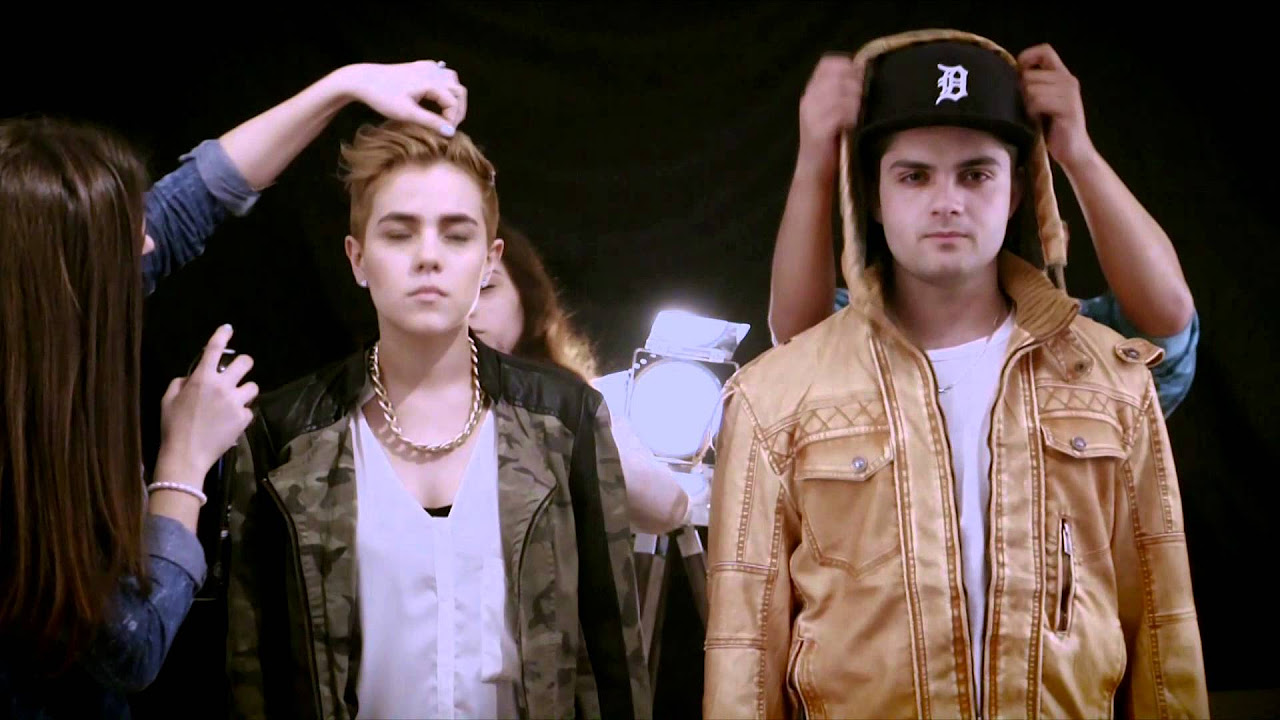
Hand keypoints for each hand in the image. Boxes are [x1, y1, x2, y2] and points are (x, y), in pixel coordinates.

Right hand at [157, 324, 257, 481]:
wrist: (186, 455)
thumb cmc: (172, 426)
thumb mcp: (168, 399)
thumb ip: (182, 382)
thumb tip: (194, 376)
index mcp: (202, 378)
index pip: (214, 349)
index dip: (222, 335)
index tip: (228, 328)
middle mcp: (222, 386)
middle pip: (246, 362)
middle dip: (243, 364)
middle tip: (237, 372)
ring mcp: (236, 402)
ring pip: (253, 387)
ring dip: (245, 391)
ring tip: (234, 400)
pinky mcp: (244, 419)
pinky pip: (249, 410)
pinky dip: (242, 413)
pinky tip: (231, 421)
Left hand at [339, 60, 466, 135]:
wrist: (362, 80)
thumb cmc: (382, 96)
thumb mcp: (406, 113)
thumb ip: (430, 122)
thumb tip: (451, 133)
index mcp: (431, 82)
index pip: (454, 103)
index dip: (453, 120)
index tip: (444, 134)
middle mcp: (432, 72)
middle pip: (459, 90)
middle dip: (458, 109)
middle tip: (448, 126)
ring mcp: (426, 67)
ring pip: (452, 80)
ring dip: (453, 96)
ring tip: (445, 113)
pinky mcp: (418, 67)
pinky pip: (441, 73)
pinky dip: (444, 86)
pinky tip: (436, 96)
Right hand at [797, 54, 865, 171]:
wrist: (815, 170)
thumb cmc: (830, 139)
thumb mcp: (832, 110)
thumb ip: (841, 91)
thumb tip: (863, 70)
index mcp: (811, 91)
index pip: (828, 63)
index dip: (847, 66)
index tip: (859, 78)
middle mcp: (808, 99)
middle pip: (838, 76)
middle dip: (856, 84)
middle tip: (862, 99)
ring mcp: (811, 114)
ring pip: (841, 93)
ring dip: (855, 101)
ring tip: (859, 113)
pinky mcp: (818, 130)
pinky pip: (840, 113)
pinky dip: (851, 117)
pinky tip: (853, 125)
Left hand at [1018, 44, 1096, 170]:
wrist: (1073, 151)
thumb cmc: (1052, 127)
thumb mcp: (1042, 101)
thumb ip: (1033, 84)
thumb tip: (1008, 74)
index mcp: (1063, 75)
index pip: (1045, 50)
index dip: (1027, 57)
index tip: (1019, 75)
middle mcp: (1069, 81)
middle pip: (1029, 74)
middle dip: (1021, 91)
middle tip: (1026, 107)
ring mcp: (1070, 94)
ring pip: (1031, 88)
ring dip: (1026, 104)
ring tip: (1033, 115)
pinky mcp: (1068, 109)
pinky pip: (1038, 101)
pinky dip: (1031, 112)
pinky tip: (1036, 120)